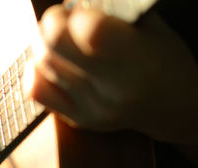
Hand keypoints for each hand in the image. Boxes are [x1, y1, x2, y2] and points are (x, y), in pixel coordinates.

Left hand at [29, 2, 197, 143]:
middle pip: (53, 45)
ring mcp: (91, 109)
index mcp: (138, 63)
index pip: (89, 31)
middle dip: (51, 22)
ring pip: (42, 64)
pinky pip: (35, 89)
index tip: (80, 11)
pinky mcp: (76, 119)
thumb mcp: (149, 27)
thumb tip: (71, 2)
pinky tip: (53, 62)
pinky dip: (36, 68)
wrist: (169, 107)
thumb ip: (110, 12)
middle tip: (63, 20)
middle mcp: (110, 91)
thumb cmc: (162, 61)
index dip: (76, 13)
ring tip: (62, 40)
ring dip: (43, 43)